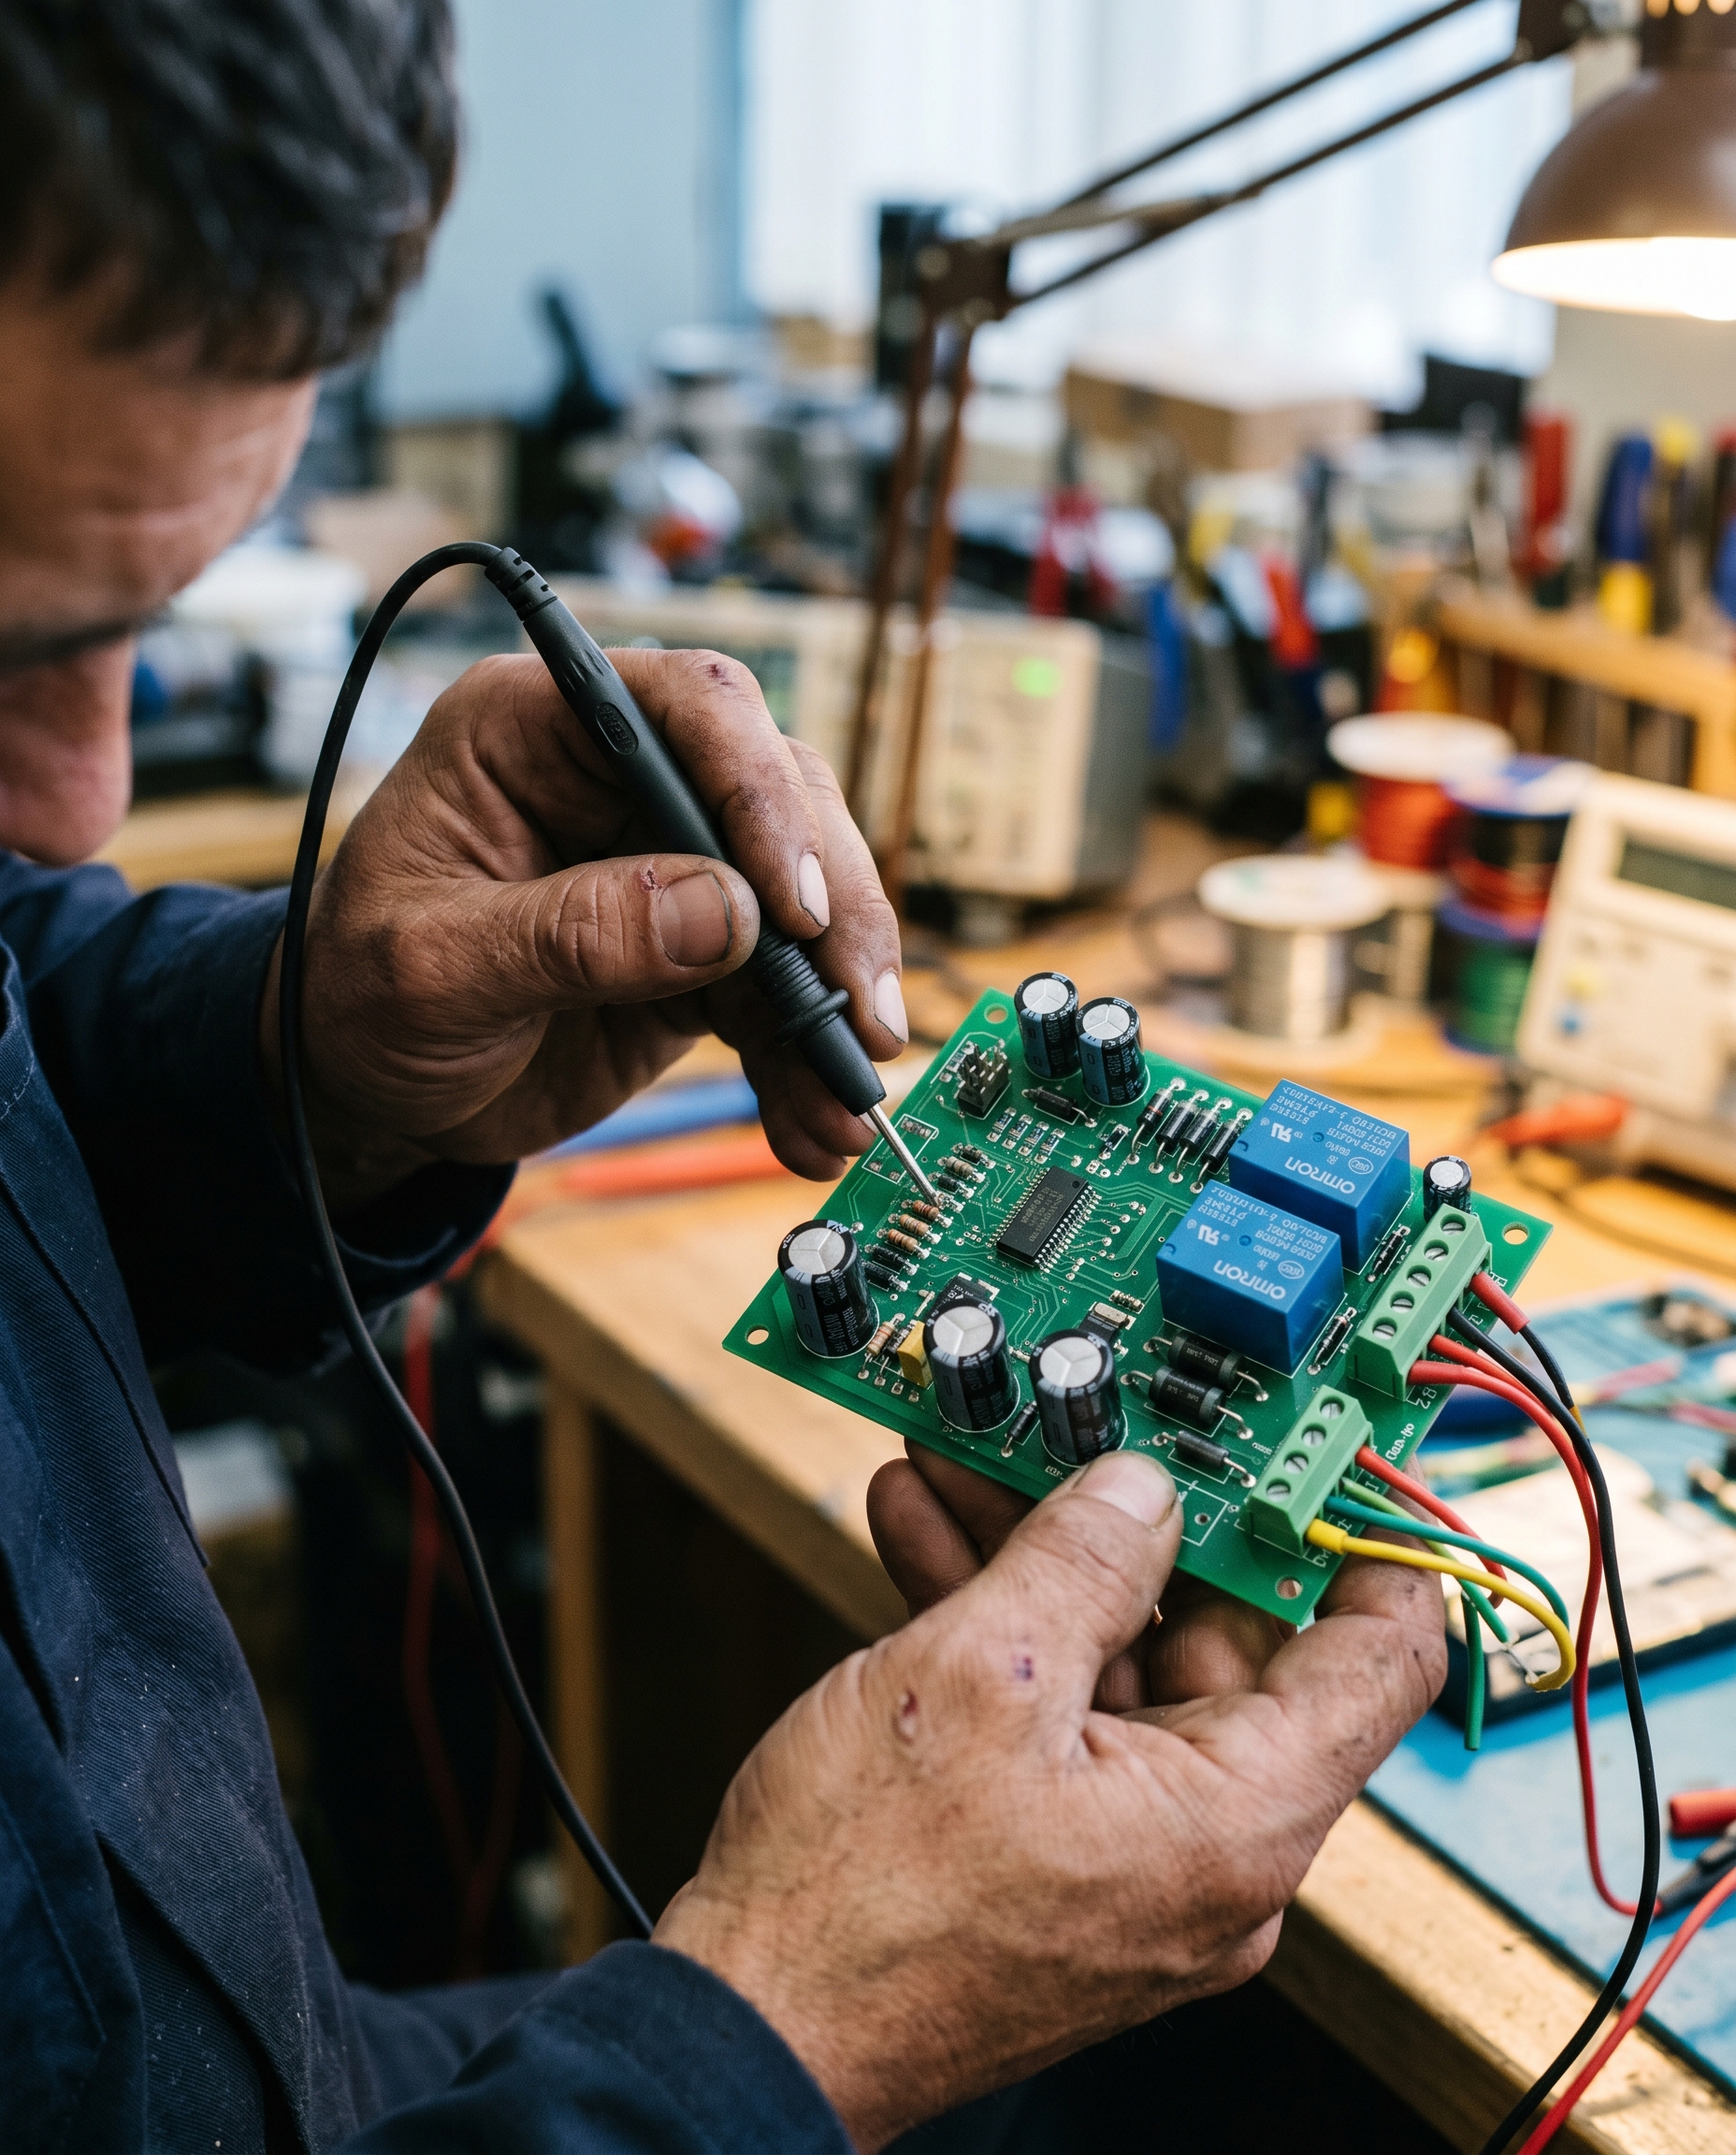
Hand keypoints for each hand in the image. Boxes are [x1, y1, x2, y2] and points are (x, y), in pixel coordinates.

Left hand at [258, 648, 904, 1207]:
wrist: (366, 1087)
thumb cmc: (359, 996)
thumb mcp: (431, 968)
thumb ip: (570, 935)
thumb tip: (725, 917)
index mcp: (536, 730)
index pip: (686, 709)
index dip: (757, 792)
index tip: (790, 905)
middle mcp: (620, 779)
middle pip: (778, 800)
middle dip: (834, 912)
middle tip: (856, 1015)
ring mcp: (671, 864)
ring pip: (804, 899)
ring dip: (836, 1002)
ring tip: (848, 1097)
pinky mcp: (701, 951)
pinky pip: (780, 993)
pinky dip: (805, 1061)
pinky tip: (816, 1127)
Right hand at [657, 1452, 1445, 2150]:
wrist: (750, 2024)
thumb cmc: (858, 1904)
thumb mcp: (977, 1676)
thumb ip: (1081, 1560)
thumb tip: (1141, 1490)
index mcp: (1236, 1823)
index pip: (1381, 1657)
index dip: (1357, 1533)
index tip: (1315, 1449)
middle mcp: (1206, 1852)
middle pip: (1224, 1642)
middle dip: (1134, 1520)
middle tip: (1074, 1432)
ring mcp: (1128, 1858)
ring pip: (1119, 1666)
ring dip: (1042, 1559)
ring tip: (965, 1465)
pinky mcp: (1053, 1857)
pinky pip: (1059, 1716)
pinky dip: (1004, 1629)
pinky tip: (929, 1537)